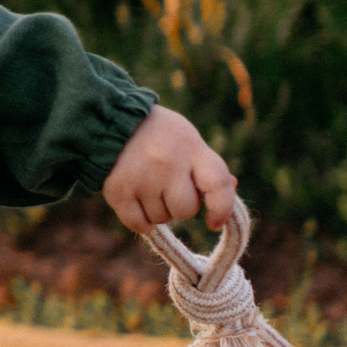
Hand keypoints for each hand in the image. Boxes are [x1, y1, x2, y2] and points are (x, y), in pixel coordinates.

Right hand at [101, 107, 236, 236]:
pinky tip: (137, 201)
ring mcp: (142, 179)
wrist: (113, 122)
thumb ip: (208, 167)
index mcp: (191, 149)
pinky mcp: (118, 192)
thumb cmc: (160, 135)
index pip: (218, 185)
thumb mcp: (188, 141)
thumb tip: (233, 187)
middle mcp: (167, 164)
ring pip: (161, 219)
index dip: (222, 209)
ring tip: (149, 186)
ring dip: (158, 210)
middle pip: (186, 210)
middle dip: (180, 206)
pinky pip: (139, 225)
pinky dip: (141, 220)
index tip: (214, 223)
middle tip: (169, 188)